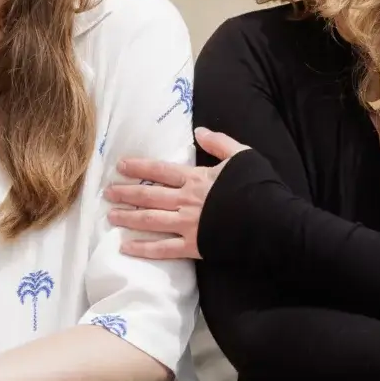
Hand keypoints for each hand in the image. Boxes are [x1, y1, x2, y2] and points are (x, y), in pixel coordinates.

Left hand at [109, 128, 248, 260]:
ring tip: (111, 216)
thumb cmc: (260, 188)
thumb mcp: (243, 156)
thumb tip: (199, 131)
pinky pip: (163, 249)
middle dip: (126, 193)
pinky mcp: (194, 246)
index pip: (160, 171)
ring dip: (128, 217)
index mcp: (196, 179)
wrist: (272, 221)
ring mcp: (188, 224)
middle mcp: (186, 200)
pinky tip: (126, 246)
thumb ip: (220, 142)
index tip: (120, 166)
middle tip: (107, 192)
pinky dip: (143, 248)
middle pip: (149, 195)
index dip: (139, 168)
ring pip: (150, 220)